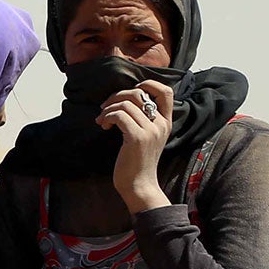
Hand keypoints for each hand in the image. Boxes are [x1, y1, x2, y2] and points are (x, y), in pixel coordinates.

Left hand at [101, 79, 174, 214]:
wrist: (139, 185)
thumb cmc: (137, 162)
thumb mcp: (147, 138)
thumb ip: (143, 120)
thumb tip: (125, 101)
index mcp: (166, 122)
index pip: (166, 91)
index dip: (148, 83)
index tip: (129, 92)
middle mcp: (161, 124)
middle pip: (139, 92)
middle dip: (117, 96)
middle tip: (105, 107)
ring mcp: (150, 130)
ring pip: (126, 103)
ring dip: (108, 108)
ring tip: (102, 120)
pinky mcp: (137, 138)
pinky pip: (119, 115)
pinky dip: (107, 116)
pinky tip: (103, 126)